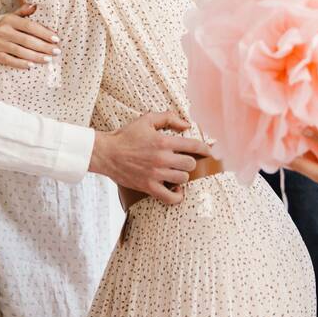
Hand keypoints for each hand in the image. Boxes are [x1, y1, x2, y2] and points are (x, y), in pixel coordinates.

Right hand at [0, 4, 59, 68]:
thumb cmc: (7, 28)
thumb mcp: (13, 17)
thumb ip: (24, 11)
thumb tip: (35, 5)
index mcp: (10, 20)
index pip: (30, 26)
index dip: (44, 32)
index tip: (56, 38)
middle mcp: (3, 31)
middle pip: (27, 40)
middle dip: (43, 46)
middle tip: (57, 51)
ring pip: (20, 51)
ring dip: (36, 56)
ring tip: (48, 59)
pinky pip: (10, 61)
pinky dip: (21, 64)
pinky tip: (32, 66)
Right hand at [90, 111, 208, 205]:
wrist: (107, 153)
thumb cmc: (127, 135)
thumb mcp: (147, 119)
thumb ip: (169, 118)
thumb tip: (187, 124)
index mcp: (164, 141)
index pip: (194, 146)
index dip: (206, 149)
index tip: (210, 151)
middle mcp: (162, 158)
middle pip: (191, 164)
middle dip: (190, 162)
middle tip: (183, 160)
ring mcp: (156, 174)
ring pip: (183, 179)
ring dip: (182, 175)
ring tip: (176, 172)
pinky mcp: (148, 186)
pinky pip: (170, 197)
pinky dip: (177, 196)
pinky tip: (176, 190)